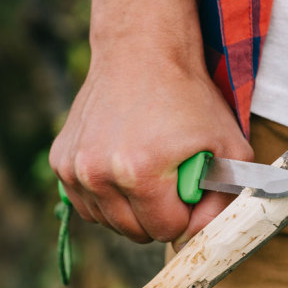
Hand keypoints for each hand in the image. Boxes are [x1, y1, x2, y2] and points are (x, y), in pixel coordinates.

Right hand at [49, 44, 251, 246]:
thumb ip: (226, 197)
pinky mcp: (59, 160)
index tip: (190, 186)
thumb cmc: (189, 96)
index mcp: (139, 173)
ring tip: (146, 171)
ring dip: (130, 208)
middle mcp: (98, 174)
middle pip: (134, 232)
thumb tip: (202, 236)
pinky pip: (85, 202)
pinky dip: (105, 195)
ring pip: (107, 221)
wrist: (140, 50)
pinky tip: (122, 167)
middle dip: (158, 215)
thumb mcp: (228, 144)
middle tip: (170, 179)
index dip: (186, 213)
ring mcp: (74, 168)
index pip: (167, 230)